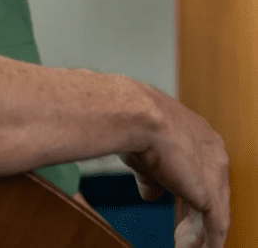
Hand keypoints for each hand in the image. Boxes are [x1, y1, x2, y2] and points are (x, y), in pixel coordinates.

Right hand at [118, 85, 229, 247]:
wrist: (136, 114)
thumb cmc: (134, 121)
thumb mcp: (143, 152)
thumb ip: (151, 176)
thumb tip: (151, 195)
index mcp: (198, 134)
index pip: (199, 170)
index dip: (188, 193)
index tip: (180, 212)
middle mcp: (214, 151)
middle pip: (210, 193)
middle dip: (194, 216)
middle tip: (183, 236)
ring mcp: (215, 173)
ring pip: (213, 213)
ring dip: (196, 235)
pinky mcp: (210, 195)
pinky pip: (213, 229)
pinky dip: (203, 243)